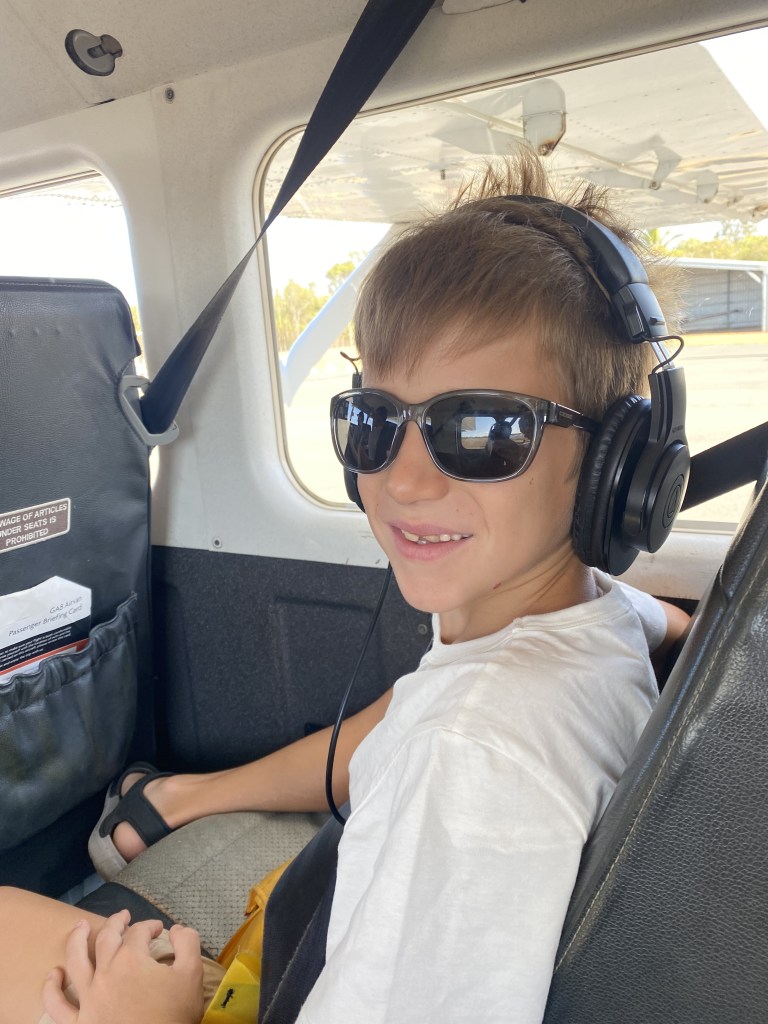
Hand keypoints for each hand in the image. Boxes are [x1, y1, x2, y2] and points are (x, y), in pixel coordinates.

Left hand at [42, 910, 204, 1023]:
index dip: (150, 926)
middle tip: (122, 916)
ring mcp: (89, 998)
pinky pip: (58, 1005)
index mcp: (131, 959)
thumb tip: (175, 929)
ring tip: (78, 926)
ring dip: (76, 940)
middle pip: (106, 938)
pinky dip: (52, 989)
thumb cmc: (174, 1015)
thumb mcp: (192, 974)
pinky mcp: (79, 1022)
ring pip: (76, 961)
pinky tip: (53, 975)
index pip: (139, 932)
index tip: (159, 930)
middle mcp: (105, 973)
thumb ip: (187, 943)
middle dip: (115, 923)